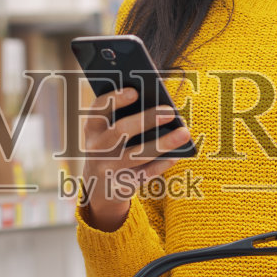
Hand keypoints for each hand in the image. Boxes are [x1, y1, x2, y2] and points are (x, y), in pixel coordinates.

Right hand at [77, 85, 191, 231]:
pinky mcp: (121, 185)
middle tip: (170, 111)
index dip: (115, 99)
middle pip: (120, 130)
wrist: (99, 185)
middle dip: (146, 119)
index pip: (99, 109)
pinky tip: (177, 155)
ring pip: (137, 154)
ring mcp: (107, 168)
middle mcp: (96, 147)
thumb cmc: (112, 145)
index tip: (135, 91)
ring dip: (162, 143)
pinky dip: (162, 164)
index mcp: (92, 127)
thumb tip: (158, 103)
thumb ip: (126, 115)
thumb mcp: (109, 130)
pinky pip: (145, 174)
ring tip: (184, 132)